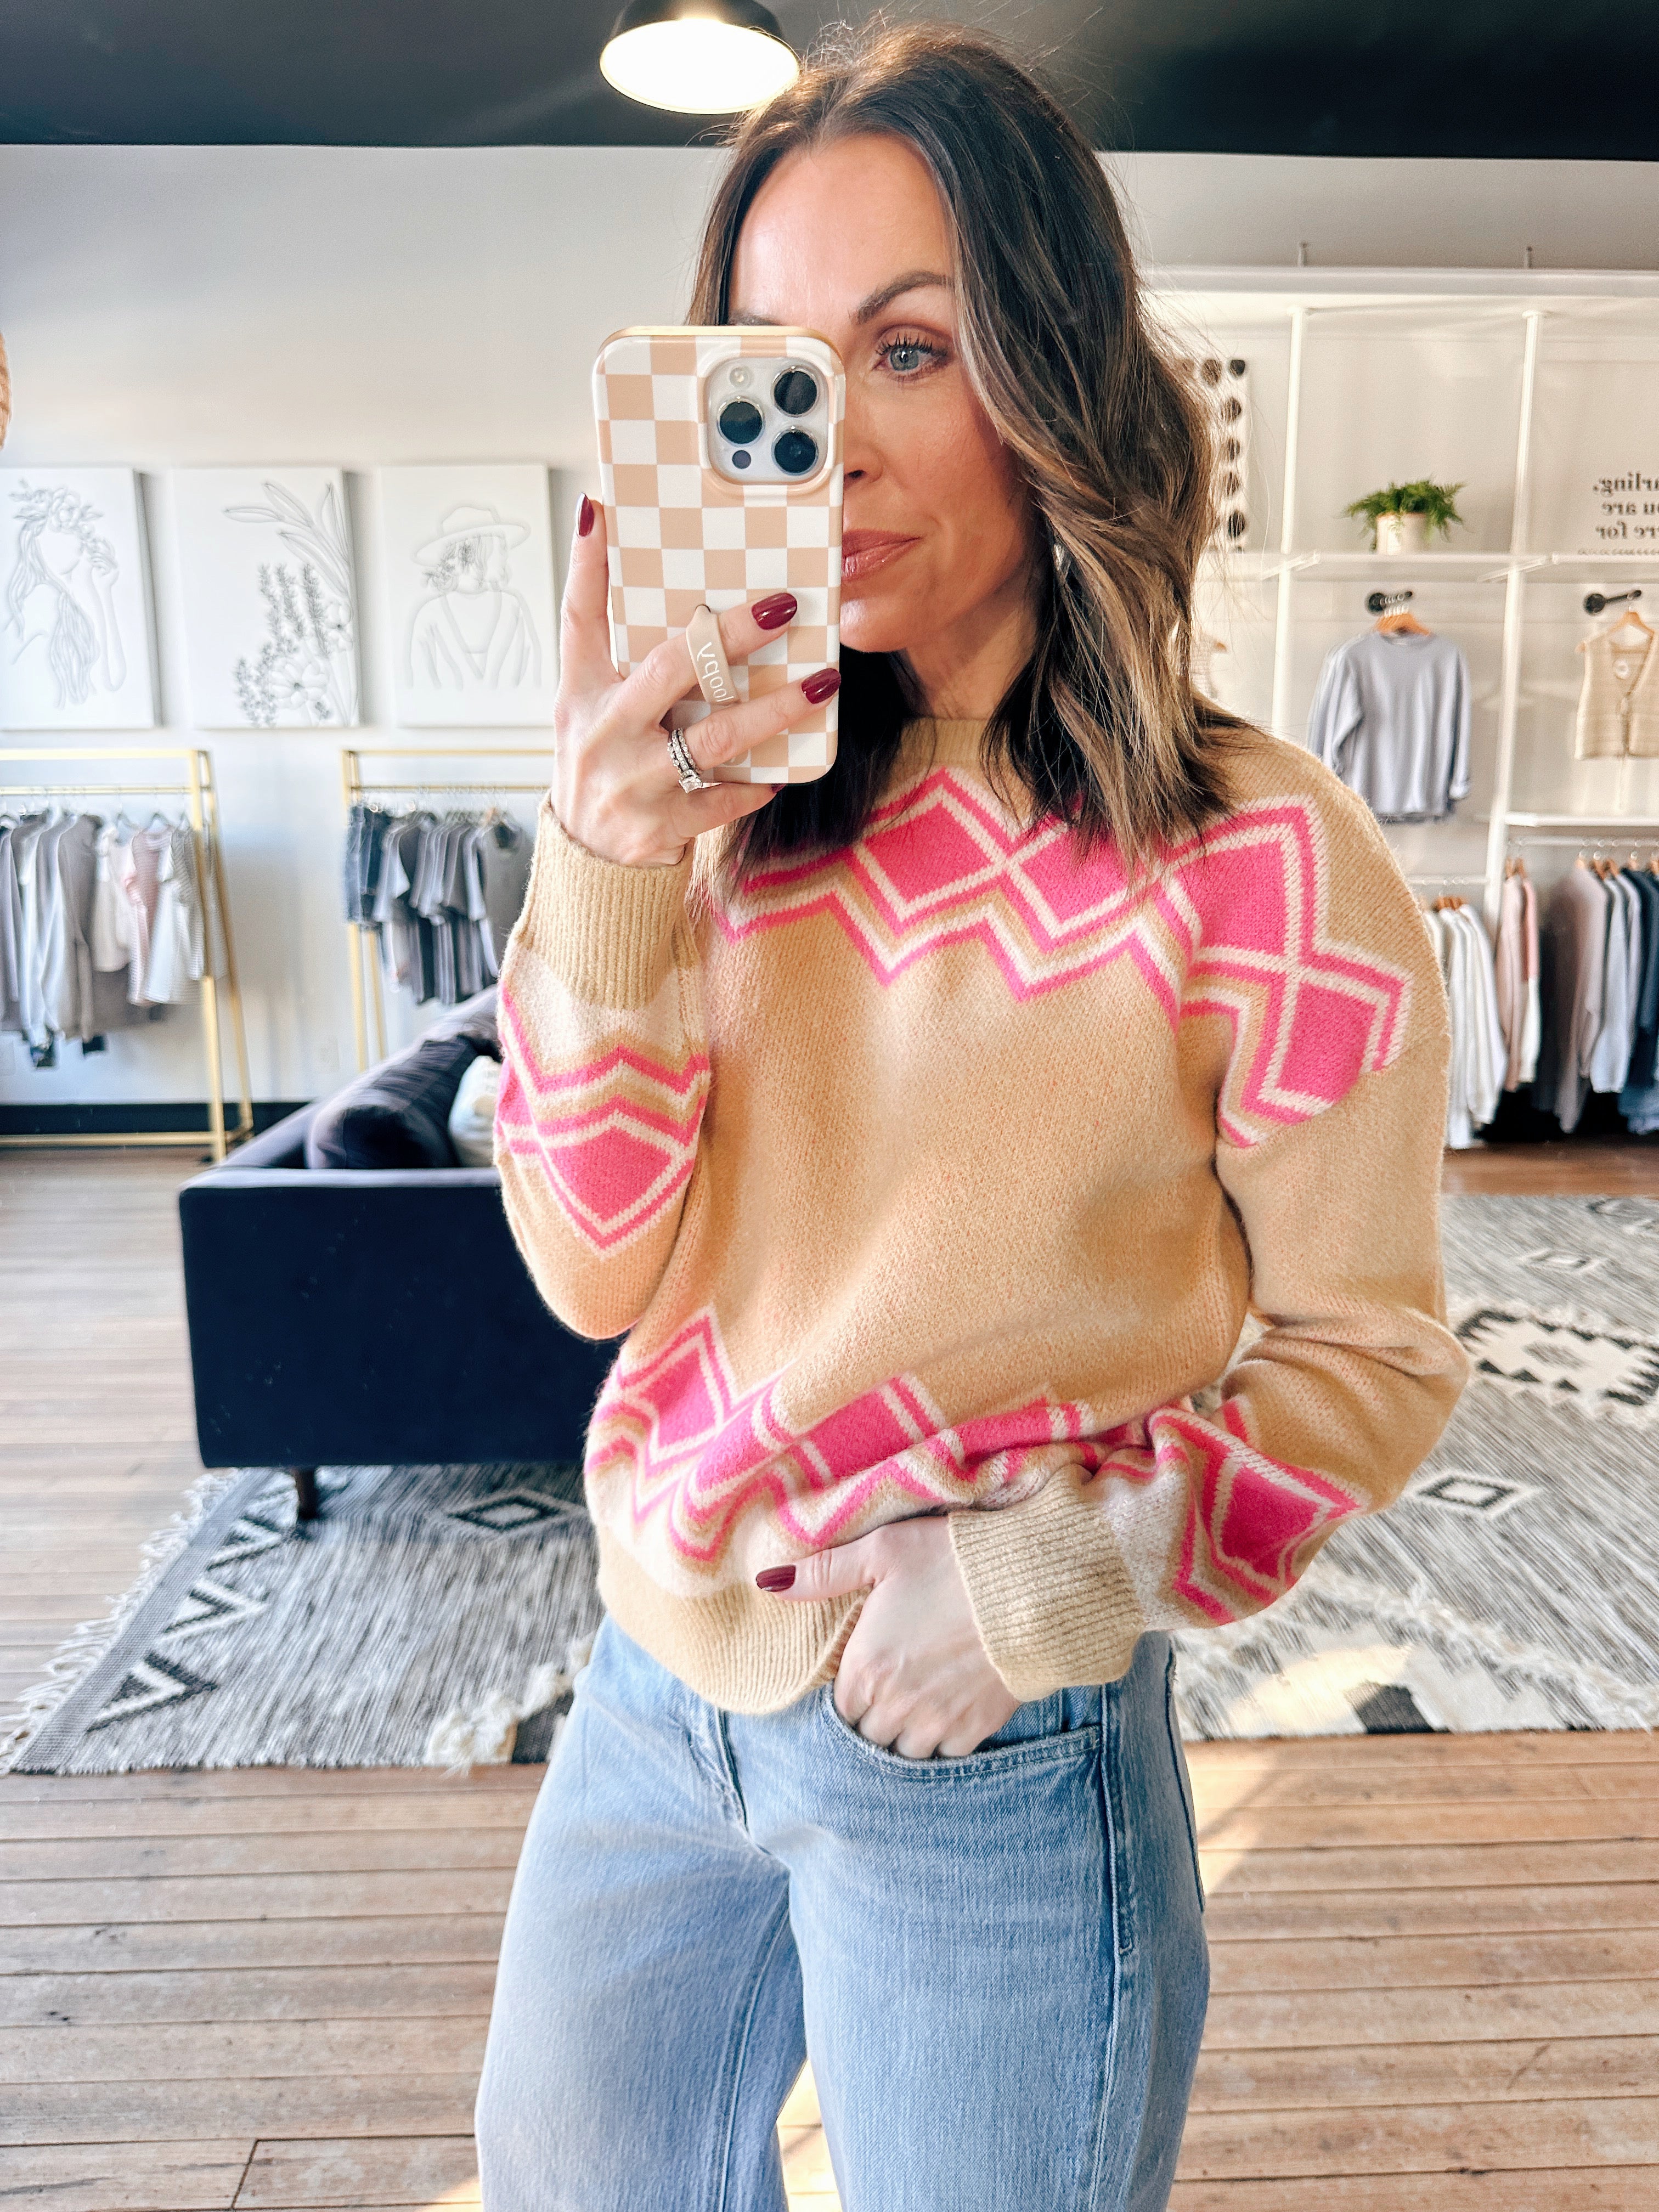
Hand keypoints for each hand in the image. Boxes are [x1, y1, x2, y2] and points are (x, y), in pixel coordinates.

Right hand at [553, 494, 839, 868]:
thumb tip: (676, 604)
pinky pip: (722, 797)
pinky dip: (754, 784)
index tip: (603, 508)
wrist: (588, 864)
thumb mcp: (594, 712)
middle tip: (782, 607)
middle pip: (669, 668)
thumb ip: (626, 660)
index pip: (579, 617)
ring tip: (819, 684)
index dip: (589, 564)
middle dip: (730, 635)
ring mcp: (630, 780)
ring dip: (773, 709)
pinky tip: (780, 771)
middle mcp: (601, 731)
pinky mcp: (659, 824)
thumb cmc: (606, 770)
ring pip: (713, 737)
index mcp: (580, 693)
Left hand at [759, 1516, 1020, 1758]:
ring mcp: (937, 1722)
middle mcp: (895, 1704)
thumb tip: (769, 1581)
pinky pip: (947, 1753)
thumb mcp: (883, 1551)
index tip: (867, 1671)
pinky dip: (945, 1738)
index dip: (851, 1690)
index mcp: (865, 1667)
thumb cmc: (951, 1563)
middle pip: (869, 1734)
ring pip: (905, 1750)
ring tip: (920, 1699)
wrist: (1028, 1588)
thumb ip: (824, 1573)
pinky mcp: (976, 1729)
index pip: (839, 1708)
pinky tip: (950, 1707)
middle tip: (893, 1684)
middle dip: (875, 1715)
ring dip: (906, 1731)